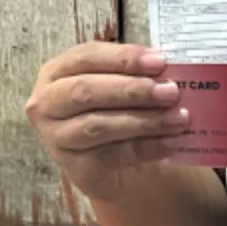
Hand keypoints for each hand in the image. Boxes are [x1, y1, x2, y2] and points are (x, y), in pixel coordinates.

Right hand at [24, 42, 189, 202]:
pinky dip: (148, 147)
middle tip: (171, 91)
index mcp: (56, 72)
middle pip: (86, 91)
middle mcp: (47, 104)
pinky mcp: (75, 168)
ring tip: (179, 117)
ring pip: (98, 125)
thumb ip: (135, 74)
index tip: (160, 61)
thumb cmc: (115, 112)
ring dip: (144, 120)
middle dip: (131, 90)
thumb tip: (168, 70)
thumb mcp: (119, 85)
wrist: (117, 164)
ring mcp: (56, 138)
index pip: (86, 57)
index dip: (123, 58)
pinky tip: (173, 141)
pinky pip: (113, 155)